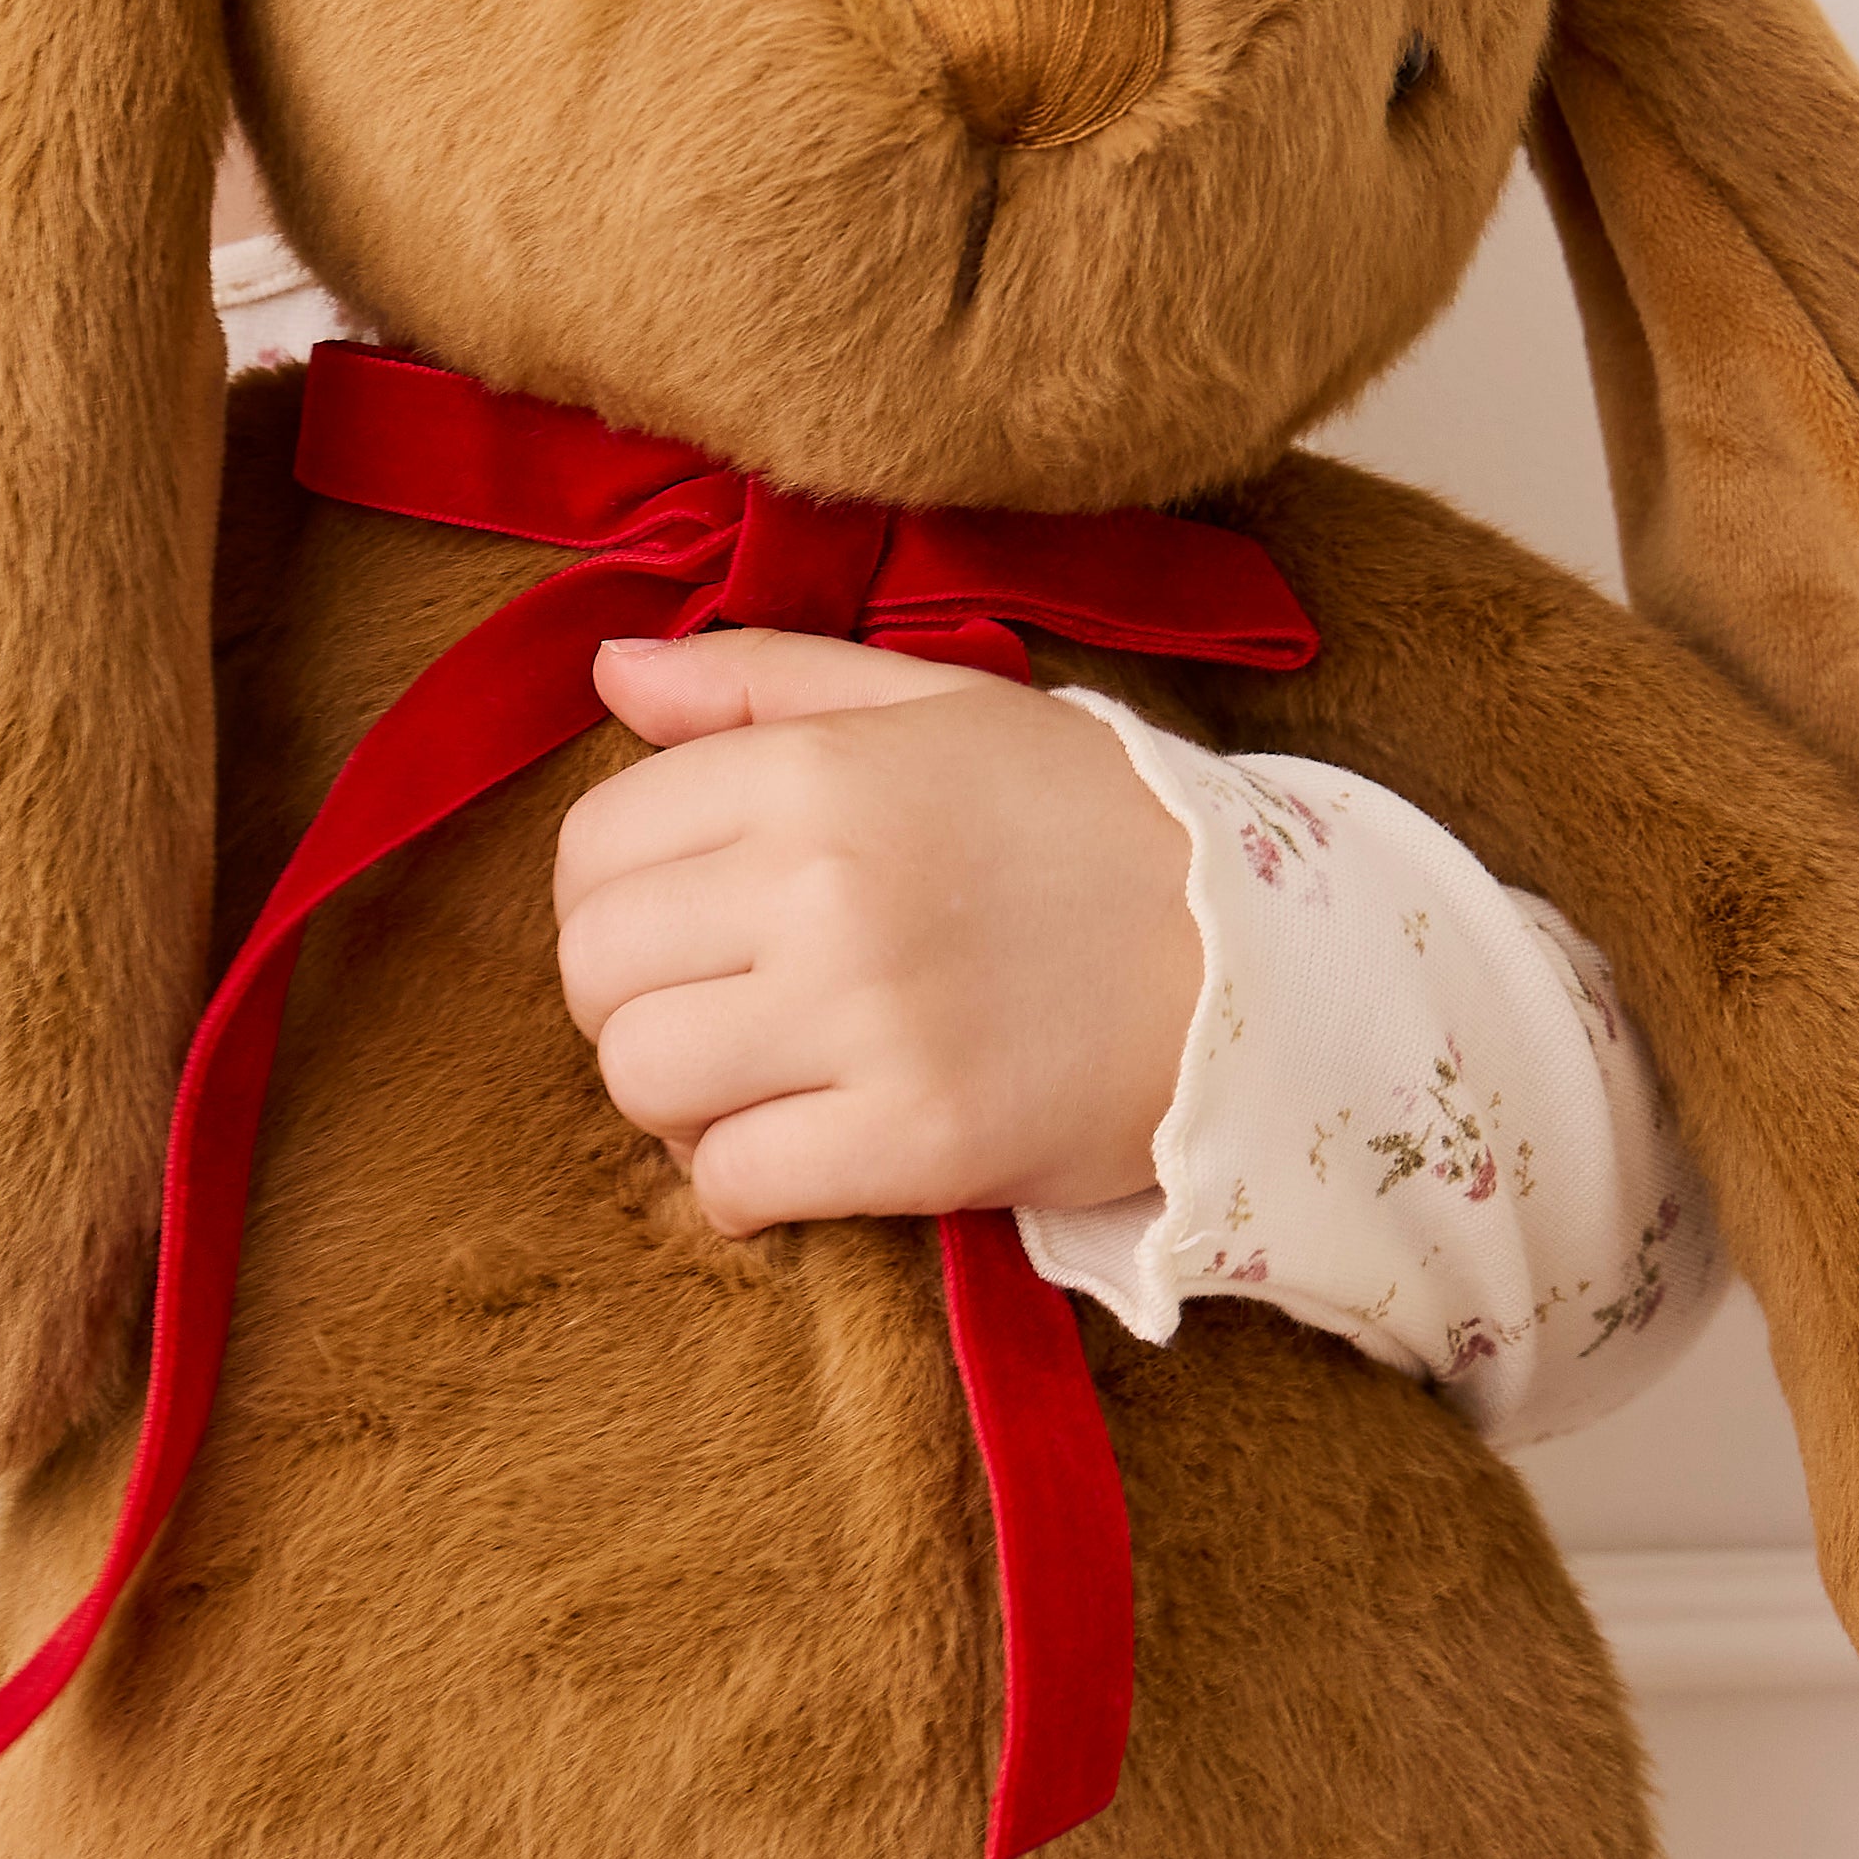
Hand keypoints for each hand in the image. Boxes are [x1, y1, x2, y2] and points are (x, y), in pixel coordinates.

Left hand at [551, 633, 1199, 1235]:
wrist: (1264, 959)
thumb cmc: (1091, 825)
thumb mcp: (938, 708)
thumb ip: (762, 683)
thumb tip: (610, 671)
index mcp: (816, 770)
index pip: (593, 850)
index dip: (611, 903)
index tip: (684, 930)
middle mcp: (824, 885)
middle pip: (597, 971)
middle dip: (631, 1003)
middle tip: (717, 1014)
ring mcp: (869, 1018)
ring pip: (643, 1081)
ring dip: (678, 1101)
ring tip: (760, 1085)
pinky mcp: (919, 1141)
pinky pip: (732, 1184)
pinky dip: (739, 1188)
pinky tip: (802, 1156)